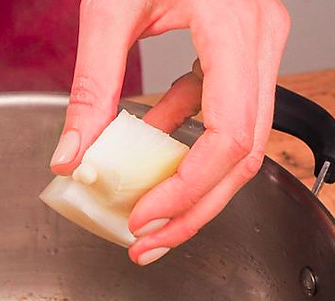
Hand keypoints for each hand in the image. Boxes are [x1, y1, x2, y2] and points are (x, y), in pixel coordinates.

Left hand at [51, 0, 289, 264]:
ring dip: (194, 184)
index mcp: (236, 26)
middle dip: (195, 209)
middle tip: (147, 243)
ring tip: (148, 218)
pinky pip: (225, 107)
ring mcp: (259, 42)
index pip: (231, 135)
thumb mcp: (109, 7)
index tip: (143, 219)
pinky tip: (151, 148)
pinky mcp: (241, 45)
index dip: (189, 190)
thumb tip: (71, 155)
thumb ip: (91, 85)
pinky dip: (188, 136)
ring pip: (243, 140)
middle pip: (246, 153)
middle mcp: (262, 37)